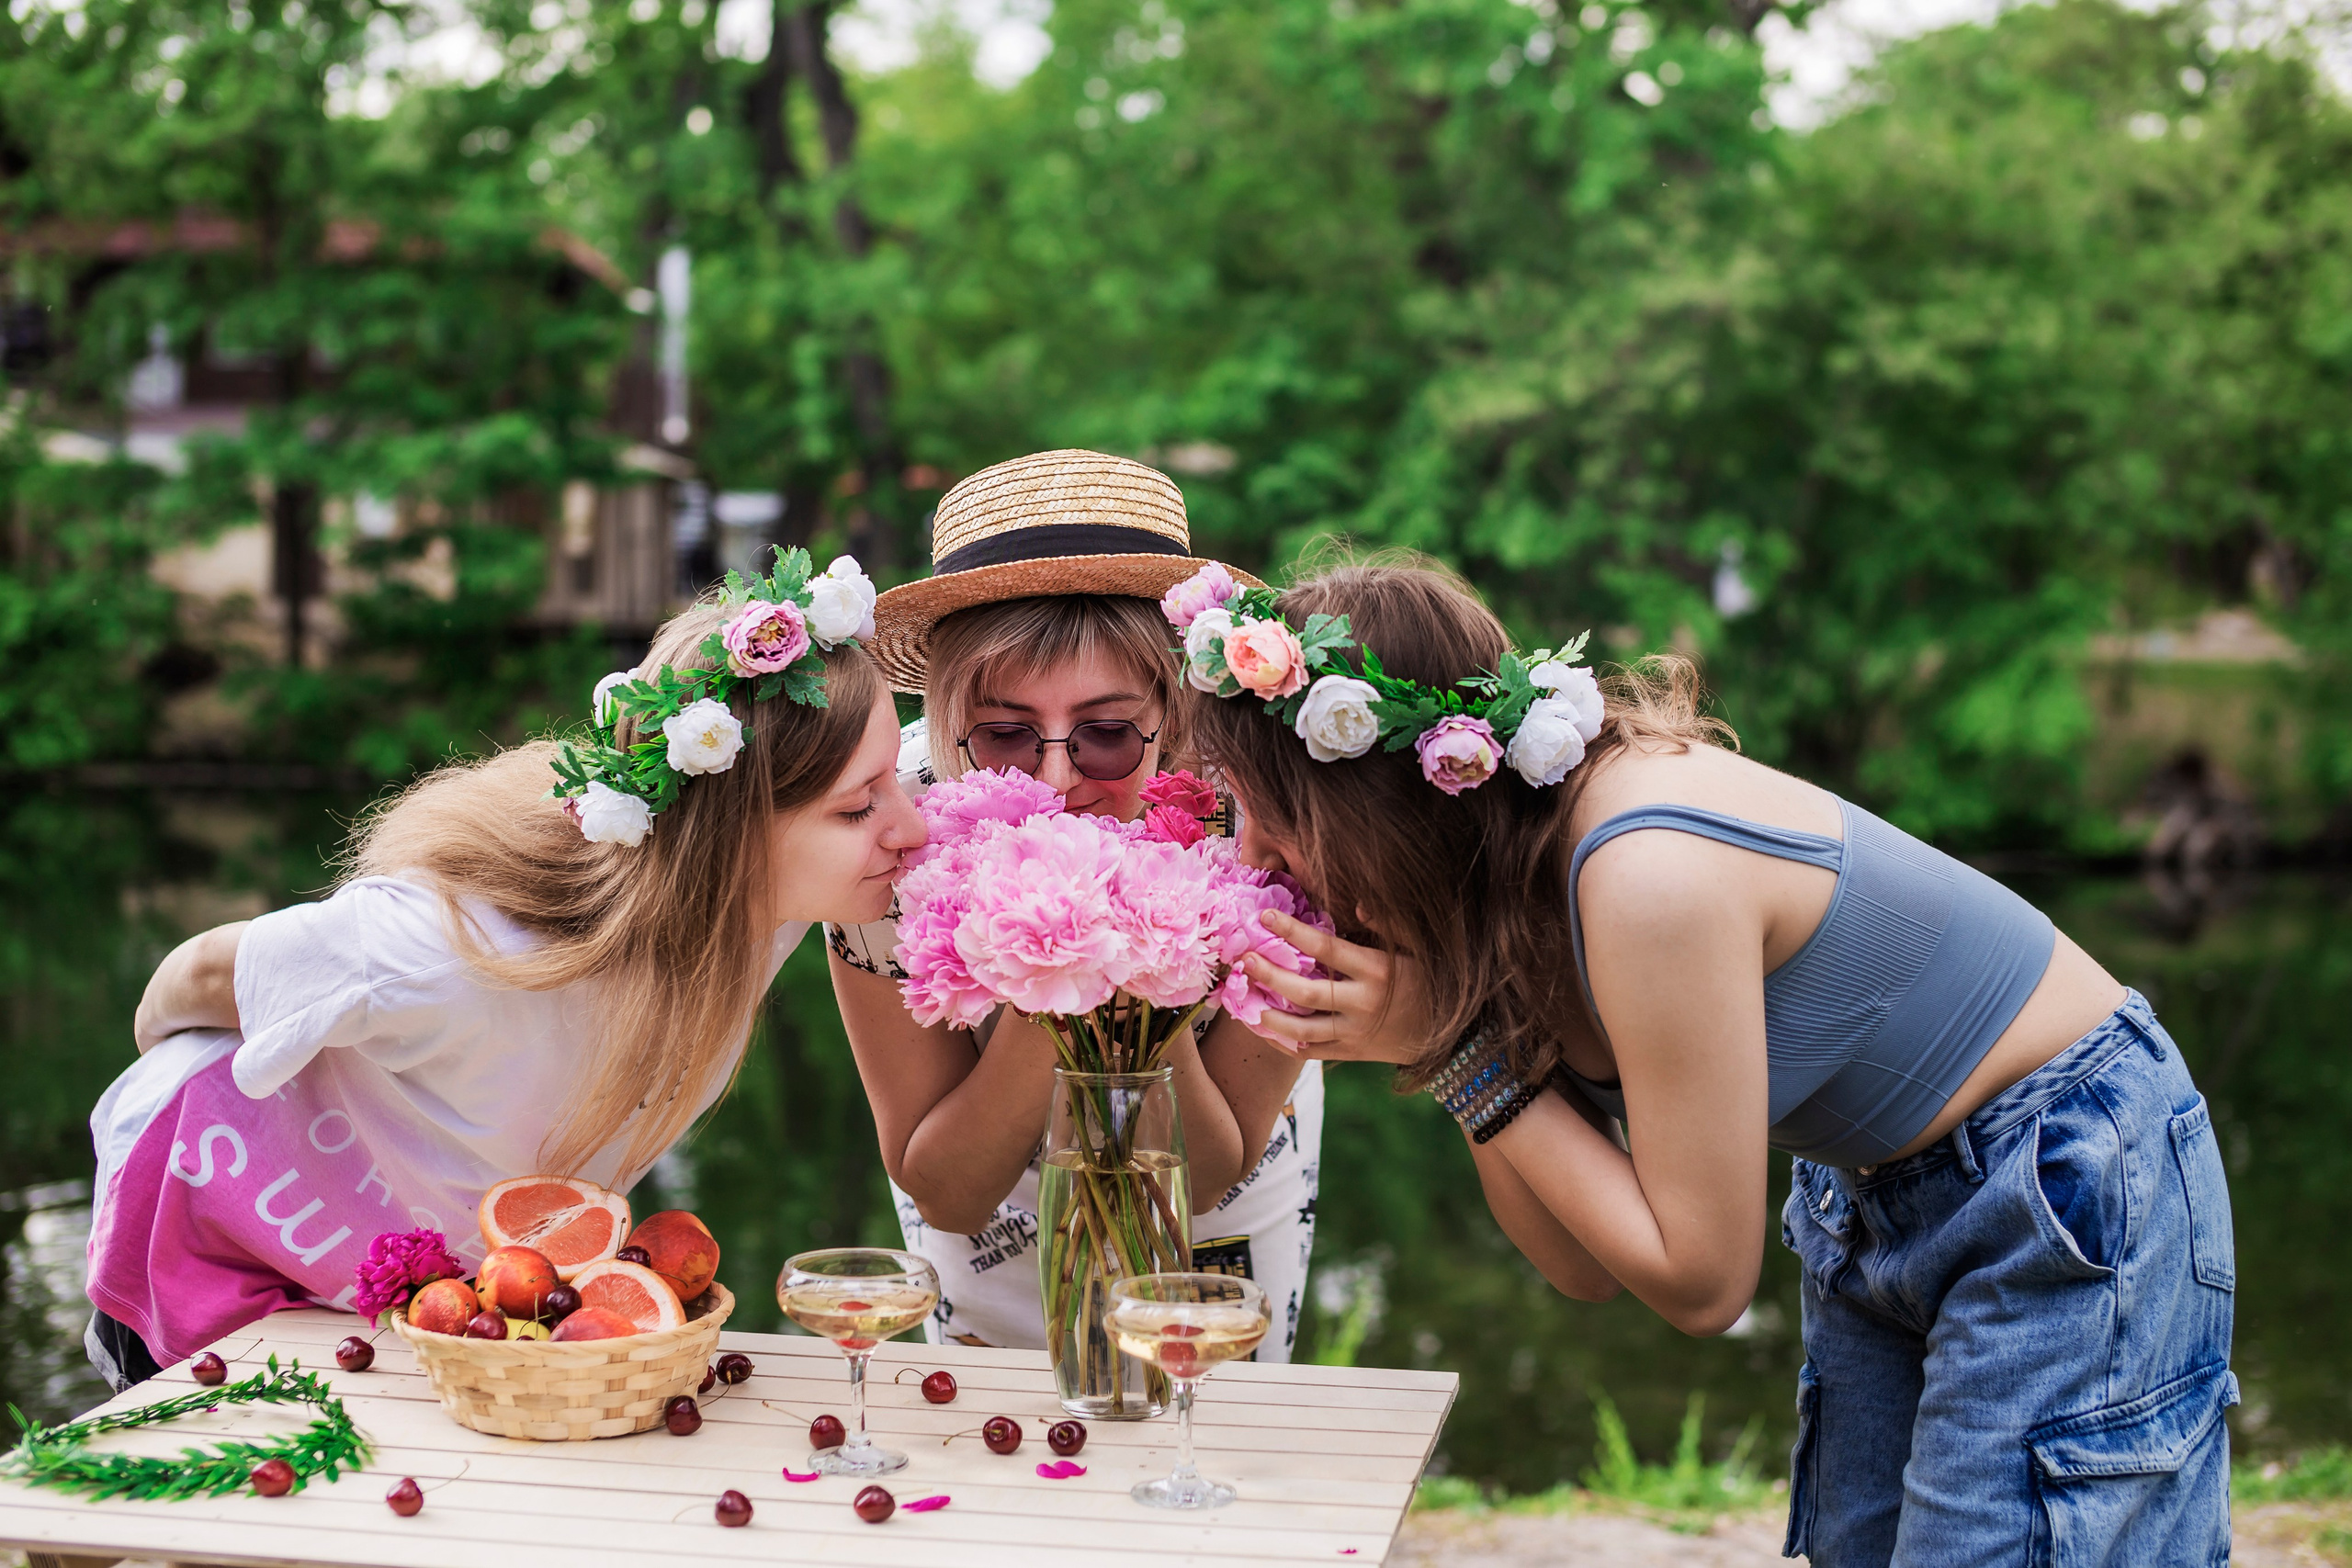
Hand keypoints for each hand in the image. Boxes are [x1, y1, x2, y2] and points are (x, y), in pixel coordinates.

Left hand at [1238, 910, 1434, 1065]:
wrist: (1451, 1035)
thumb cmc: (1430, 981)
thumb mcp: (1419, 948)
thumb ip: (1389, 925)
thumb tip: (1357, 905)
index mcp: (1377, 971)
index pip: (1327, 949)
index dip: (1294, 931)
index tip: (1266, 917)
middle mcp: (1363, 1004)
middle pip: (1306, 992)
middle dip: (1271, 976)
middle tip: (1245, 959)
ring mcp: (1356, 1033)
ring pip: (1302, 1029)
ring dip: (1269, 1016)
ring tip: (1244, 1000)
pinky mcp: (1352, 1053)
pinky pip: (1309, 1052)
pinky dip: (1283, 1043)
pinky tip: (1262, 1029)